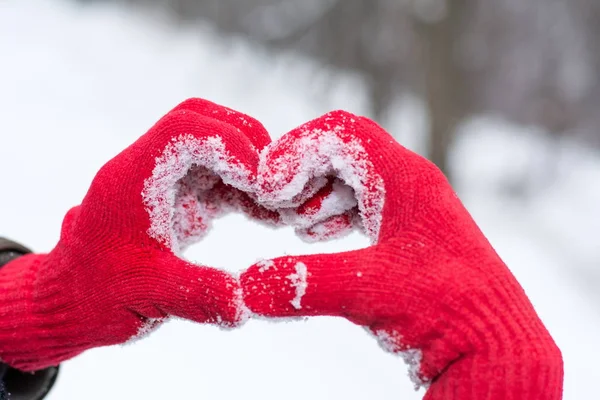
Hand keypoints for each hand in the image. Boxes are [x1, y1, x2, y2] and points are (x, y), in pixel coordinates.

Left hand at [0, 98, 271, 370]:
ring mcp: (165, 181)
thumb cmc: (96, 295)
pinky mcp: (179, 198)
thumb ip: (195, 295)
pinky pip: (218, 178)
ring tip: (280, 206)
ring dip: (251, 169)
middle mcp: (149, 168)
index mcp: (132, 176)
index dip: (230, 145)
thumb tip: (243, 303)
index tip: (262, 182)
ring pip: (214, 147)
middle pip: (201, 123)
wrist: (74, 301)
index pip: (183, 130)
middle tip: (277, 183)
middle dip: (246, 144)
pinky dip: (246, 191)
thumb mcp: (146, 296)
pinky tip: (267, 217)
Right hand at [241, 111, 562, 398]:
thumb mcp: (370, 291)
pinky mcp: (407, 235)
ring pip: (350, 182)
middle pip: (342, 154)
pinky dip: (332, 216)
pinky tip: (316, 238)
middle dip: (303, 176)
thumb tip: (246, 288)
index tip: (270, 187)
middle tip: (276, 207)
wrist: (495, 344)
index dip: (298, 149)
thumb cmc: (448, 309)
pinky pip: (360, 208)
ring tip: (296, 226)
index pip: (343, 131)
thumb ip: (304, 284)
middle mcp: (409, 184)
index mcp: (405, 177)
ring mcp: (409, 208)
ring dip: (316, 197)